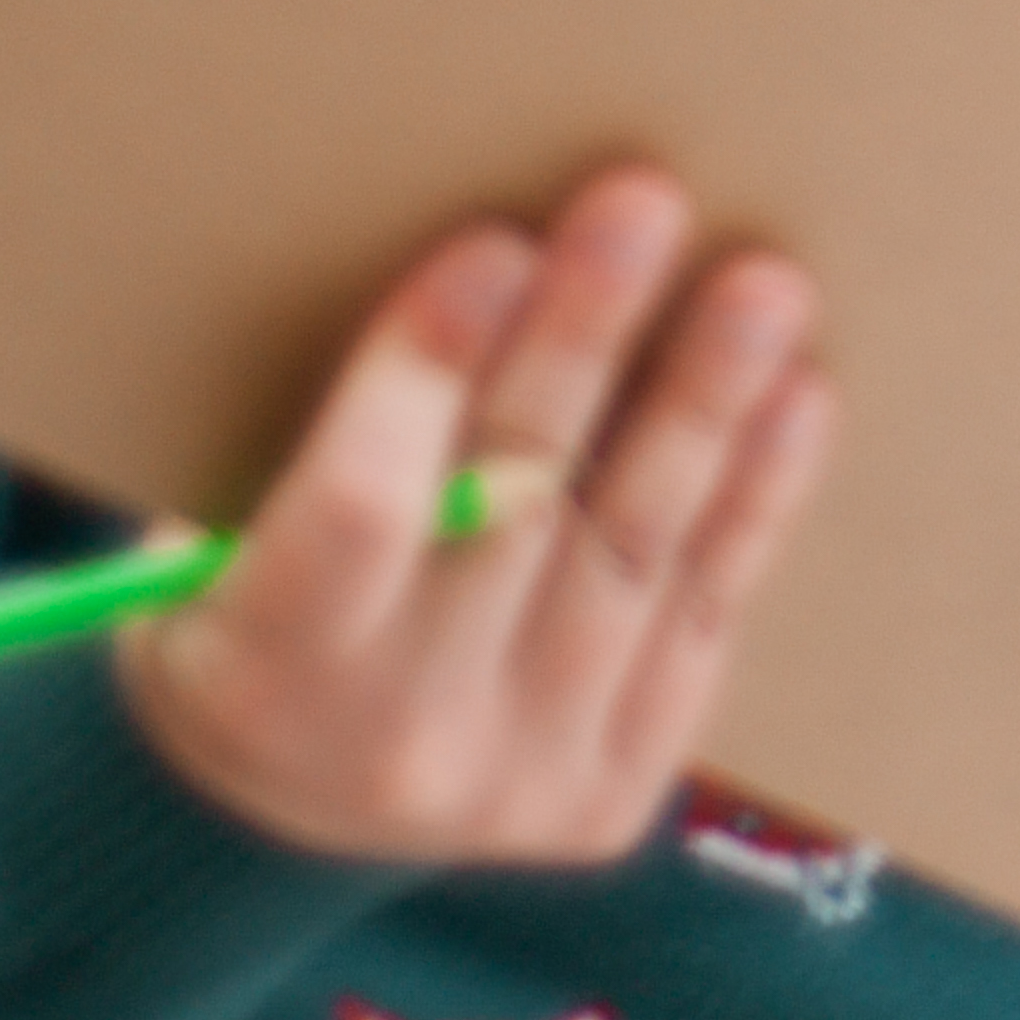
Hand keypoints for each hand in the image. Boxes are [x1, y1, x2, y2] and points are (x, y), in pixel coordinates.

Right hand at [120, 163, 835, 870]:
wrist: (277, 818)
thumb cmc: (247, 612)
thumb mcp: (222, 539)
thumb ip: (327, 433)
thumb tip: (484, 257)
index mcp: (267, 664)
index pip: (360, 504)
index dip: (426, 371)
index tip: (495, 244)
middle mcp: (398, 734)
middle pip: (516, 505)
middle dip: (583, 341)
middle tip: (646, 202)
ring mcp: (518, 774)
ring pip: (631, 555)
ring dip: (705, 406)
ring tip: (765, 289)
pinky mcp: (610, 792)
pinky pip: (699, 619)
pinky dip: (754, 501)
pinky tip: (797, 399)